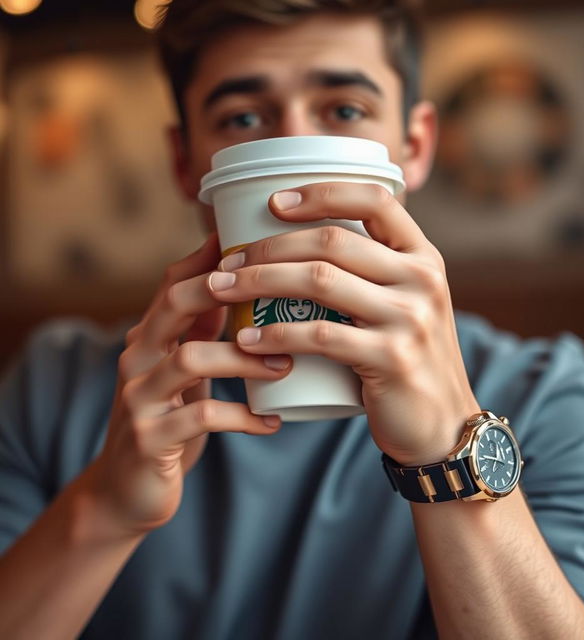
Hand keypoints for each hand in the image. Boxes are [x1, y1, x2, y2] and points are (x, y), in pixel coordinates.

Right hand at [93, 233, 291, 534]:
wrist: (125, 491)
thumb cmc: (167, 421)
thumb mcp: (181, 372)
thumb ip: (200, 332)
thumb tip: (239, 288)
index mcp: (147, 339)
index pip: (174, 283)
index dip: (210, 258)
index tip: (255, 241)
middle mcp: (136, 359)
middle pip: (174, 305)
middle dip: (225, 289)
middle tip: (276, 291)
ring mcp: (138, 398)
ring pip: (191, 358)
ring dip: (246, 359)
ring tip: (286, 366)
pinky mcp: (149, 438)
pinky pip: (203, 417)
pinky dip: (244, 417)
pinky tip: (272, 422)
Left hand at [210, 182, 480, 466]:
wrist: (443, 424)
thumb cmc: (407, 360)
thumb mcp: (405, 306)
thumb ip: (372, 276)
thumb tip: (300, 250)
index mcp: (424, 257)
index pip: (375, 199)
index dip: (321, 193)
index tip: (273, 203)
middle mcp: (422, 278)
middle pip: (332, 240)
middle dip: (268, 246)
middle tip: (228, 260)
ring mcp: (410, 317)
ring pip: (319, 280)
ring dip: (259, 281)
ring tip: (222, 289)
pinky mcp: (392, 357)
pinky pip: (320, 335)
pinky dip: (275, 335)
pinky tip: (246, 339)